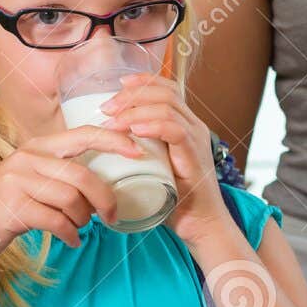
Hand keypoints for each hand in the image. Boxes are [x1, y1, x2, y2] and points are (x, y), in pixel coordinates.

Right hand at [0, 127, 130, 250]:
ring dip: (83, 220)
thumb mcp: (27, 178)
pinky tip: (72, 241)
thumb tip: (101, 184)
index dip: (113, 140)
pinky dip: (71, 235)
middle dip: (104, 199)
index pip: (82, 134)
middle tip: (112, 216)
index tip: (138, 150)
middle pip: (82, 176)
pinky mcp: (14, 208)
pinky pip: (58, 222)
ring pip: (72, 200)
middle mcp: (26, 159)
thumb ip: (57, 173)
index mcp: (35, 147)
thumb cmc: (2, 207)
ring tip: (79, 228)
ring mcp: (17, 183)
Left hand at [100, 73, 238, 247]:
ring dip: (135, 110)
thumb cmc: (174, 200)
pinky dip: (153, 126)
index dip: (142, 81)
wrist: (200, 225)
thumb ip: (139, 151)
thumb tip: (105, 143)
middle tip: (106, 108)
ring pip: (168, 107)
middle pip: (165, 92)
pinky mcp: (195, 156)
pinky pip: (175, 130)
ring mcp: (196, 140)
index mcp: (185, 125)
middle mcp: (194, 127)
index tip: (117, 86)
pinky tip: (135, 131)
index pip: (167, 88)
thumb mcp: (154, 167)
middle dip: (131, 95)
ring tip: (112, 122)